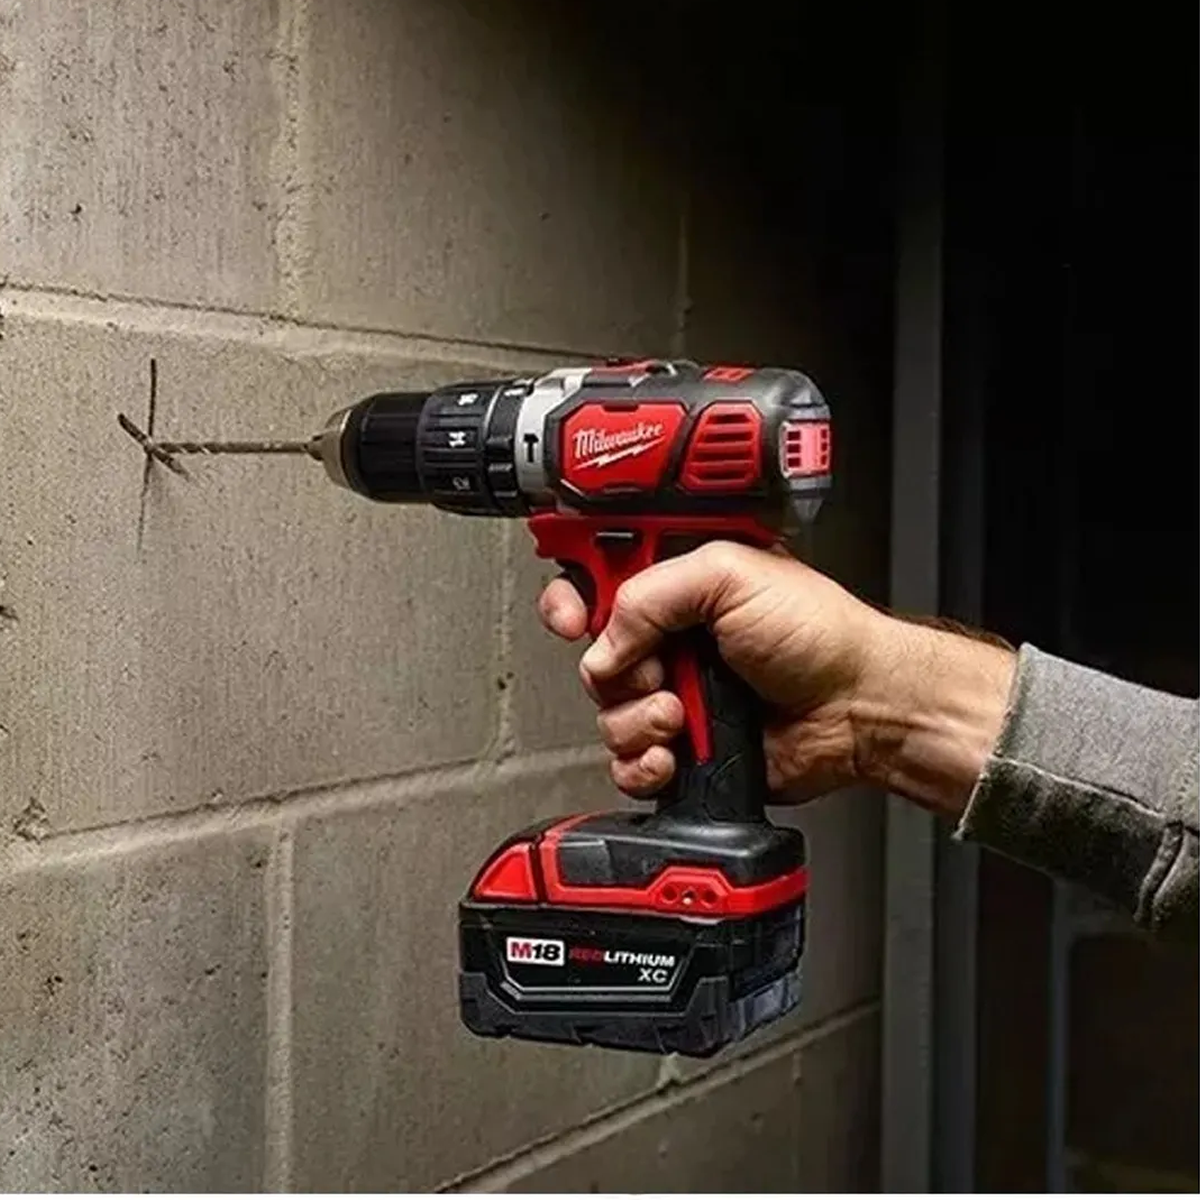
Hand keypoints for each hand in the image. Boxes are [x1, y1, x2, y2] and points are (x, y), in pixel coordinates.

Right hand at [537, 541, 1015, 817]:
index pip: (596, 580)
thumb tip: (606, 638)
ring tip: (684, 714)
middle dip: (617, 670)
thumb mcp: (731, 576)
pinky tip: (676, 753)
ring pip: (608, 715)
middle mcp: (670, 638)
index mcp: (677, 585)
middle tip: (660, 670)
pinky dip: (645, 764)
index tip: (572, 618)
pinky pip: (629, 762)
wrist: (857, 708)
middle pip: (593, 656)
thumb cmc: (819, 635)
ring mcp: (674, 694)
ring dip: (639, 720)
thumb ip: (652, 593)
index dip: (570, 598)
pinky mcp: (683, 747)